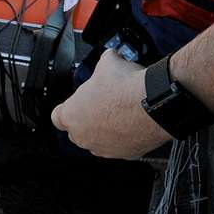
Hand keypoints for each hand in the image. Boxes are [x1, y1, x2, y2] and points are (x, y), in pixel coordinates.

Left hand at [50, 49, 169, 158]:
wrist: (155, 104)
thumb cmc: (126, 87)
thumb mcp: (107, 62)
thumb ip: (102, 64)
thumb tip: (110, 58)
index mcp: (72, 115)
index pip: (58, 117)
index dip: (67, 108)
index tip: (77, 102)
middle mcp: (85, 137)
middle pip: (77, 131)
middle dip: (86, 119)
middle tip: (99, 104)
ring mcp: (105, 148)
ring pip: (98, 141)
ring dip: (104, 130)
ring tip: (118, 112)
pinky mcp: (126, 155)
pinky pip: (119, 146)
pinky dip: (124, 137)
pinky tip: (132, 122)